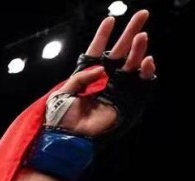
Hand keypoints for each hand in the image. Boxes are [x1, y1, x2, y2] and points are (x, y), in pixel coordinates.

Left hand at [53, 10, 155, 137]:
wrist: (67, 139)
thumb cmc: (61, 118)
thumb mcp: (63, 93)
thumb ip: (80, 77)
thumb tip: (101, 68)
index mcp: (87, 76)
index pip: (98, 51)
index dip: (103, 36)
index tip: (110, 20)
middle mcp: (104, 80)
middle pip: (121, 52)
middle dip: (131, 33)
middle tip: (142, 14)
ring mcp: (117, 90)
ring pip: (132, 64)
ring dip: (139, 50)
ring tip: (142, 36)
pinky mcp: (126, 102)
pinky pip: (141, 85)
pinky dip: (146, 73)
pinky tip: (146, 61)